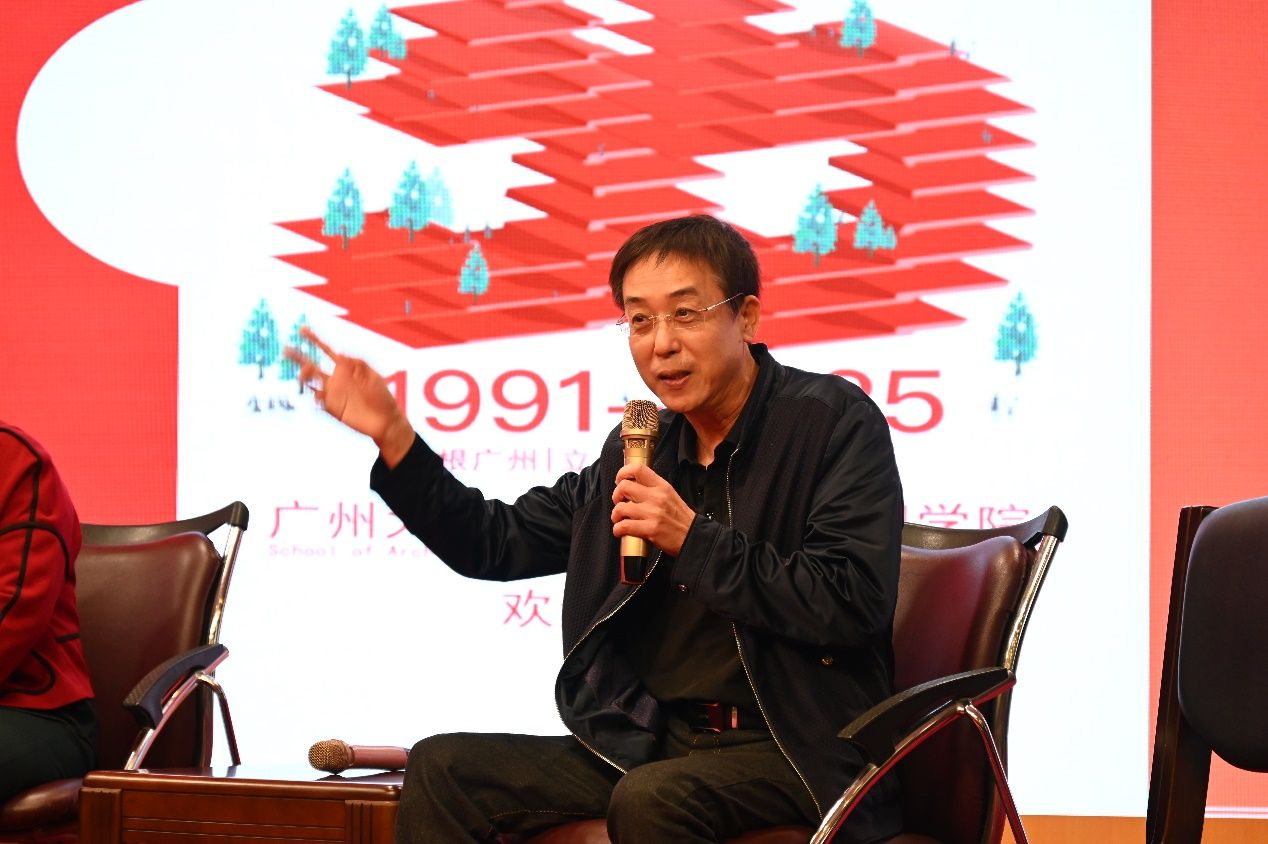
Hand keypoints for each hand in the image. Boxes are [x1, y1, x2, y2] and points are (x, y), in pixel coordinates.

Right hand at [283, 327, 414, 467]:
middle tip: (286, 349)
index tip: (302, 330)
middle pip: (312, 365)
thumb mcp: (372, 374)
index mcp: (346, 367)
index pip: (327, 350)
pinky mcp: (333, 408)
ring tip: (303, 374)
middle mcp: (336, 379)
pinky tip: (317, 393)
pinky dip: (315, 395)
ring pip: (313, 381)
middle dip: (299, 357)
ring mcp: (333, 393)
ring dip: (305, 375)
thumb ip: (357, 364)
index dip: (314, 340)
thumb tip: (341, 355)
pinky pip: (319, 399)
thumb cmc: (381, 396)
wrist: (386, 421)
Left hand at [610, 463, 695, 557]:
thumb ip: (653, 489)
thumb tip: (633, 486)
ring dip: (616, 515)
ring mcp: (653, 513)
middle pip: (624, 486)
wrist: (693, 537)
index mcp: (662, 486)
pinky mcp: (650, 529)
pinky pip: (624, 526)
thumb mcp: (670, 495)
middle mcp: (656, 497)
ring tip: (620, 519)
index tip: (620, 480)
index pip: (638, 469)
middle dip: (616, 495)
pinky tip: (621, 531)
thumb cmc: (681, 519)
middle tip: (619, 502)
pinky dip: (618, 529)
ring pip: (621, 508)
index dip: (623, 473)